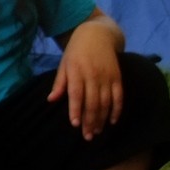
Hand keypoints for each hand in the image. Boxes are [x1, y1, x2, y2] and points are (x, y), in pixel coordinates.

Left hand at [48, 24, 123, 140]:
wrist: (97, 33)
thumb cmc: (76, 50)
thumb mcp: (64, 63)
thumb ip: (60, 82)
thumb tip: (51, 100)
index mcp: (77, 71)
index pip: (76, 93)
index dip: (76, 109)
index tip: (75, 124)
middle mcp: (93, 74)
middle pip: (92, 101)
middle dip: (90, 120)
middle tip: (87, 136)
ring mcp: (107, 76)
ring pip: (106, 102)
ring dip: (101, 118)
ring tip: (97, 131)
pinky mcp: (117, 77)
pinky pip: (119, 96)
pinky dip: (116, 110)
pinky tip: (112, 121)